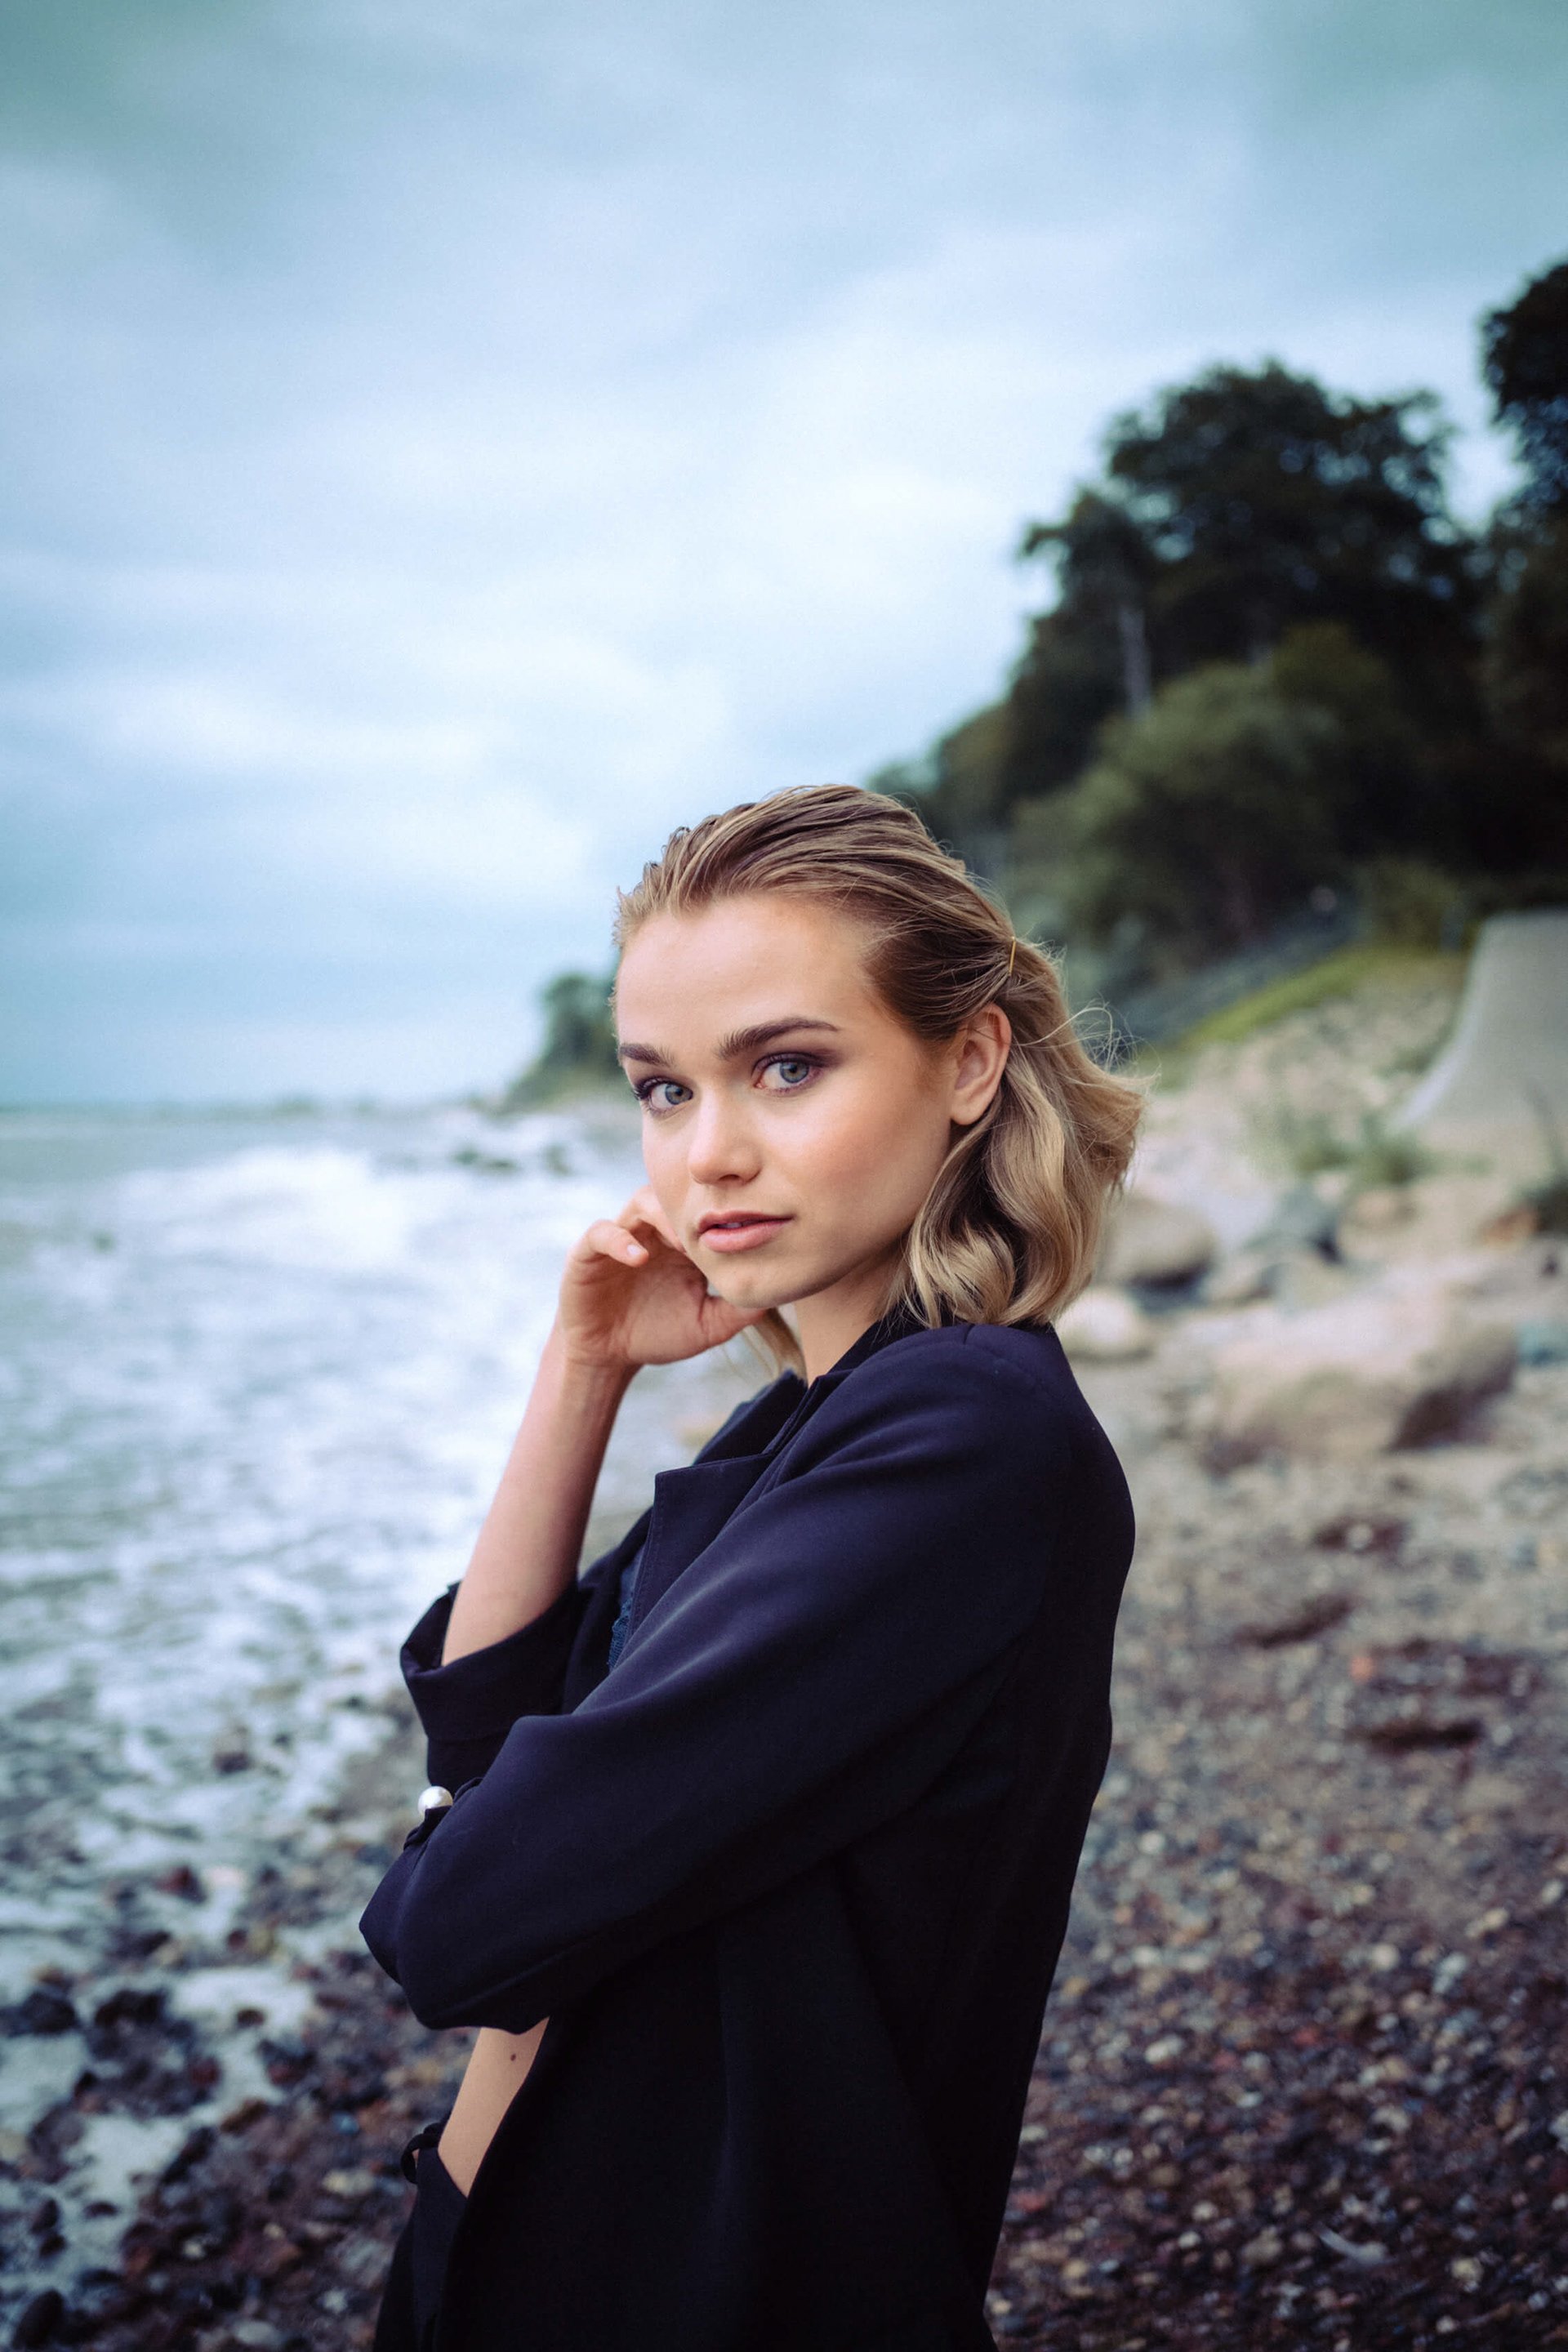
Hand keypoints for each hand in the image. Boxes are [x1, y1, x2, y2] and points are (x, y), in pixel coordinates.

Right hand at [556, 1186, 768, 1372]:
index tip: (743, 1232)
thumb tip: (776, 1299)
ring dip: (663, 1216)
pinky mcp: (589, 1252)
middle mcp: (654, 1232)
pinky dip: (620, 1240)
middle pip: (677, 1196)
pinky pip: (603, 1232)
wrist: (610, 1356)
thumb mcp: (706, 1326)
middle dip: (697, 1209)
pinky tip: (639, 1259)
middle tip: (716, 1230)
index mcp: (683, 1243)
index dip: (724, 1216)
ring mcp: (622, 1237)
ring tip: (681, 1243)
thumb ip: (737, 1312)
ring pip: (642, 1201)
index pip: (706, 1212)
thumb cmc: (658, 1335)